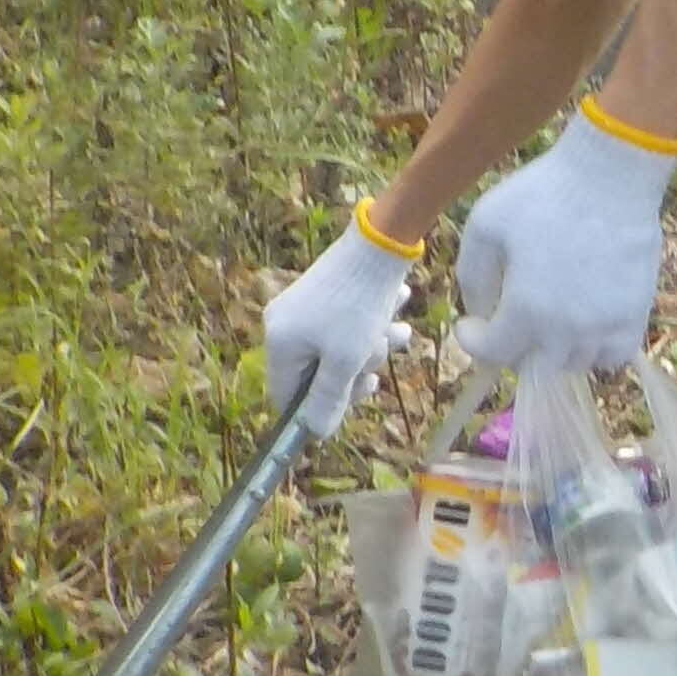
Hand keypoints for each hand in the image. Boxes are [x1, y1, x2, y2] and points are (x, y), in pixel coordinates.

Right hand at [263, 209, 416, 439]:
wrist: (380, 243)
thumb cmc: (359, 307)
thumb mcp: (346, 361)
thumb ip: (330, 399)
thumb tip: (316, 432)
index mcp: (279, 343)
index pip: (286, 396)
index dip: (317, 409)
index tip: (349, 404)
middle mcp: (284, 325)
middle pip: (317, 375)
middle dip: (355, 373)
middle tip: (379, 371)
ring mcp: (304, 308)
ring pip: (339, 350)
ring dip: (373, 349)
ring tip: (398, 332)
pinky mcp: (326, 295)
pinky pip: (346, 327)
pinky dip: (372, 326)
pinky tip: (396, 311)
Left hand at [452, 107, 676, 373]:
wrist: (611, 174)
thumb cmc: (544, 193)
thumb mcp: (485, 224)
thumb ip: (471, 276)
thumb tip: (478, 312)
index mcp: (526, 310)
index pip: (492, 354)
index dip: (474, 341)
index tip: (469, 324)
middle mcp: (567, 331)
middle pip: (532, 368)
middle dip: (512, 347)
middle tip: (508, 320)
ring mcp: (605, 327)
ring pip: (572, 366)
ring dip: (553, 351)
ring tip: (547, 321)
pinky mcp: (635, 316)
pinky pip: (612, 357)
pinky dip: (595, 352)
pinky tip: (585, 327)